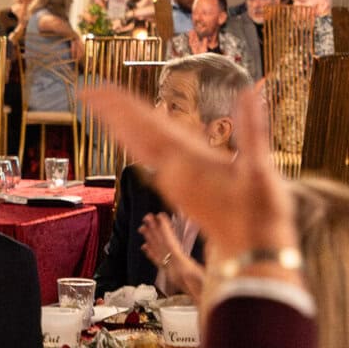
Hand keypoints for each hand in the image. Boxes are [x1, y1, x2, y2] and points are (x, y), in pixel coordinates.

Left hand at [82, 80, 293, 272]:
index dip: (124, 106)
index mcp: (190, 163)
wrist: (253, 256)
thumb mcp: (260, 170)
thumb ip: (253, 130)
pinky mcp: (180, 194)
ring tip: (104, 111)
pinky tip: (137, 141)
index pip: (149, 126)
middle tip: (88, 93)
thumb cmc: (261, 215)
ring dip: (122, 128)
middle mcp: (174, 174)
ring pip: (140, 150)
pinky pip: (151, 162)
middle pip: (136, 136)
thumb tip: (250, 92)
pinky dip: (139, 146)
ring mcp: (174, 185)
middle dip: (112, 113)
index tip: (99, 91)